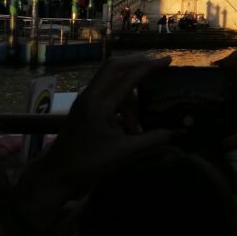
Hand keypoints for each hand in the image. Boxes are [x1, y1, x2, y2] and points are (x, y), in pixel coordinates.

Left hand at [15, 54, 177, 227]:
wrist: (57, 175)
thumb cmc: (89, 163)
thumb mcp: (124, 151)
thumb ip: (153, 139)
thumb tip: (179, 131)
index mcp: (100, 104)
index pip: (128, 77)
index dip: (149, 66)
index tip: (168, 60)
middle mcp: (90, 96)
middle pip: (114, 66)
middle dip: (136, 62)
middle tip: (157, 65)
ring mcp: (85, 101)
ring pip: (112, 82)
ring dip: (130, 95)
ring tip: (138, 127)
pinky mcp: (84, 108)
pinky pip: (106, 93)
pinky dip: (121, 102)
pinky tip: (129, 125)